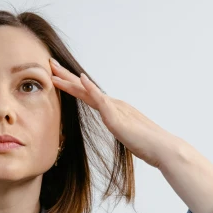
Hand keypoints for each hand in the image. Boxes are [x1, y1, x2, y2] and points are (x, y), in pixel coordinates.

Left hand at [49, 57, 181, 168]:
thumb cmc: (147, 145)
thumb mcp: (126, 135)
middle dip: (66, 76)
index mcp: (113, 109)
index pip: (88, 95)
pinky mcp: (116, 116)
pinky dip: (90, 88)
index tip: (57, 77)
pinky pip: (101, 99)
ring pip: (87, 90)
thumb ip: (118, 128)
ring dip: (70, 80)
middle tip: (50, 64)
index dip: (71, 85)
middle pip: (84, 88)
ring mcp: (115, 108)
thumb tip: (115, 128)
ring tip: (55, 70)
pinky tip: (80, 79)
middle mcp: (113, 104)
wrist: (162, 148)